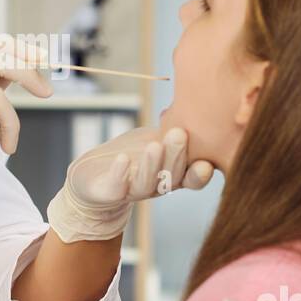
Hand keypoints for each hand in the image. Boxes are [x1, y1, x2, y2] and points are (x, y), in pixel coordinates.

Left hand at [46, 126, 214, 242]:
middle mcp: (157, 185)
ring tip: (155, 146)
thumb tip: (194, 107)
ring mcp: (133, 191)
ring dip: (152, 164)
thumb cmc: (131, 157)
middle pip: (171, 176)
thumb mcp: (155, 140)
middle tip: (179, 134)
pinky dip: (120, 172)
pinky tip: (123, 159)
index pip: (191, 178)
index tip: (206, 164)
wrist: (94, 179)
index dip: (199, 174)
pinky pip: (116, 185)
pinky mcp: (110, 193)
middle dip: (176, 156)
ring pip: (147, 182)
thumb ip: (173, 131)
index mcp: (172, 175)